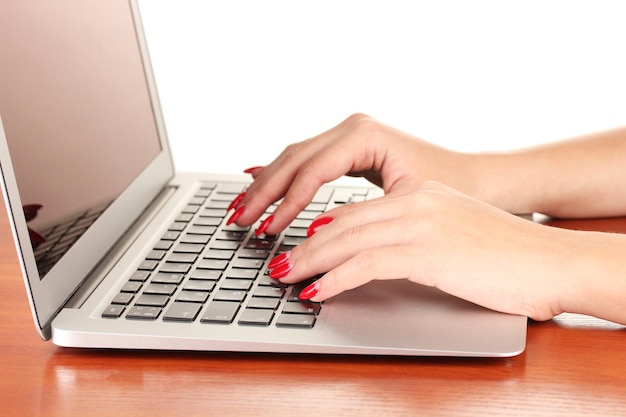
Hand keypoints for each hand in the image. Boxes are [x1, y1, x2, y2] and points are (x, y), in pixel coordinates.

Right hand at [231, 113, 474, 234]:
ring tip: (242, 208)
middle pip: (293, 158)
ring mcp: (350, 134)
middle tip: (239, 219)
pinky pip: (307, 159)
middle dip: (264, 192)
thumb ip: (356, 218)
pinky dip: (282, 175)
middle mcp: (353, 127)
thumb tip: (314, 238)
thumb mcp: (403, 206)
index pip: (311, 171)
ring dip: (267, 184)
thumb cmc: (450, 190)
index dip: (285, 203)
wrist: (478, 179)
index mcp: (364, 135)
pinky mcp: (350, 147)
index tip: (268, 230)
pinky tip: (259, 179)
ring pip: (295, 157)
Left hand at [269, 181, 568, 320]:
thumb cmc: (502, 253)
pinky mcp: (428, 250)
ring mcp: (421, 222)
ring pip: (347, 239)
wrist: (548, 260)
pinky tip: (318, 291)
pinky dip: (337, 278)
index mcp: (417, 194)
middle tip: (275, 262)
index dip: (317, 228)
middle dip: (301, 243)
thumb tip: (368, 253)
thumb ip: (407, 236)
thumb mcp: (448, 232)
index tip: (294, 241)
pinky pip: (367, 263)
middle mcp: (414, 201)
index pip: (354, 209)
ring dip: (309, 261)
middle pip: (341, 222)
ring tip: (284, 277)